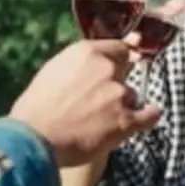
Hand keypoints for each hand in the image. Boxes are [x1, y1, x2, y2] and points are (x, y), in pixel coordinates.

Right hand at [10, 39, 160, 166]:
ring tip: (100, 122)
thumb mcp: (53, 71)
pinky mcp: (125, 120)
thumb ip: (77, 65)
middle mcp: (106, 68)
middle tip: (97, 102)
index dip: (122, 57)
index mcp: (87, 52)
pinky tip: (148, 116)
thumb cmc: (35, 108)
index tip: (129, 59)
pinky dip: (149, 116)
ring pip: (130, 96)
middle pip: (124, 73)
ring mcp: (118, 94)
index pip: (118, 48)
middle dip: (114, 85)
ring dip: (121, 105)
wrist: (35, 138)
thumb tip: (92, 67)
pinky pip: (149, 116)